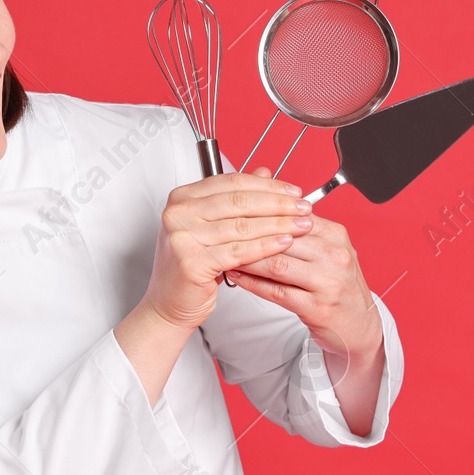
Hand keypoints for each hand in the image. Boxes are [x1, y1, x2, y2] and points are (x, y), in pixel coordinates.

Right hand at [141, 166, 312, 331]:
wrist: (170, 302)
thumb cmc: (191, 265)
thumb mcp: (213, 224)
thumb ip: (237, 197)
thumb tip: (265, 173)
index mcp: (182, 197)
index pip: (232, 182)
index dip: (267, 185)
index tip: (293, 191)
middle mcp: (178, 213)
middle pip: (239, 201)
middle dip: (278, 204)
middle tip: (303, 208)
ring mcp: (182, 237)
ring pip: (241, 226)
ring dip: (277, 225)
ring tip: (300, 225)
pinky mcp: (192, 262)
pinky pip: (238, 251)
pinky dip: (265, 246)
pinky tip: (283, 243)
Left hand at [224, 212, 382, 362]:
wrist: (359, 327)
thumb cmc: (338, 286)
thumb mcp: (327, 250)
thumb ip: (299, 229)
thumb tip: (262, 203)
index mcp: (336, 235)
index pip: (293, 215)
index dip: (260, 213)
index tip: (234, 211)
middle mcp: (335, 256)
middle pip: (282, 238)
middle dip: (249, 234)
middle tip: (222, 231)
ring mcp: (328, 283)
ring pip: (277, 264)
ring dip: (247, 259)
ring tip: (226, 254)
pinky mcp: (318, 308)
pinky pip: (277, 292)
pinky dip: (253, 283)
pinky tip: (238, 277)